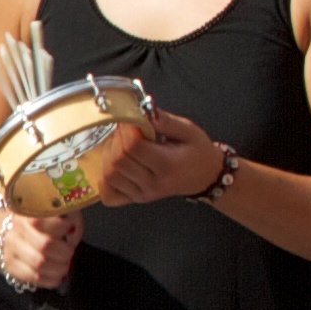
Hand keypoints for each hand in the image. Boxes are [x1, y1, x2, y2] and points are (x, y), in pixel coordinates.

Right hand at [0, 204, 79, 293]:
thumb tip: (73, 233)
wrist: (13, 232)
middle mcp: (16, 228)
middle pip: (45, 244)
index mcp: (29, 211)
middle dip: (64, 252)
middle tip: (69, 253)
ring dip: (60, 268)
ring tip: (65, 266)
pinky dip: (51, 279)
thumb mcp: (57, 211)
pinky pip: (34, 277)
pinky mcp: (10, 265)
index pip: (45, 220)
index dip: (65, 228)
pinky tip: (57, 276)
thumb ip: (69, 216)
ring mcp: (10, 248)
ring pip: (39, 263)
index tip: (71, 230)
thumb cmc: (42, 222)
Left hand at [87, 101, 222, 209]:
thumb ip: (164, 120)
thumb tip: (142, 110)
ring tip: (122, 143)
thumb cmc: (197, 152)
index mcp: (167, 165)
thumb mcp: (188, 130)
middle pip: (118, 160)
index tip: (130, 119)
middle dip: (117, 139)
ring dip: (109, 155)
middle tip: (126, 129)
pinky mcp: (136, 199)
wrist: (204, 176)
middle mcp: (153, 183)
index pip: (134, 146)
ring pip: (110, 174)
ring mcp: (143, 194)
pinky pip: (109, 192)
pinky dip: (106, 177)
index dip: (127, 129)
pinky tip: (116, 164)